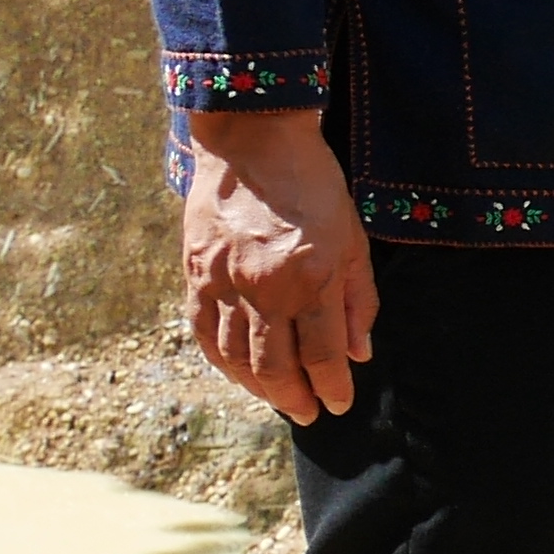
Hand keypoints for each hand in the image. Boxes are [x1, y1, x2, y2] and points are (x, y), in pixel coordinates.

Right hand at [180, 109, 377, 425]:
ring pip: (236, 356)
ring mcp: (223, 281)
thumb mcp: (353, 238)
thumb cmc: (313, 184)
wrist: (252, 139)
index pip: (323, 354)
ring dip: (258, 387)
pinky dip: (220, 360)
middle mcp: (264, 287)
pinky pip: (203, 332)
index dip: (333, 387)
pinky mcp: (194, 272)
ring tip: (277, 399)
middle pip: (276, 366)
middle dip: (295, 398)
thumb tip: (359, 353)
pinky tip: (236, 373)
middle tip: (309, 414)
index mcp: (311, 278)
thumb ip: (357, 299)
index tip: (340, 405)